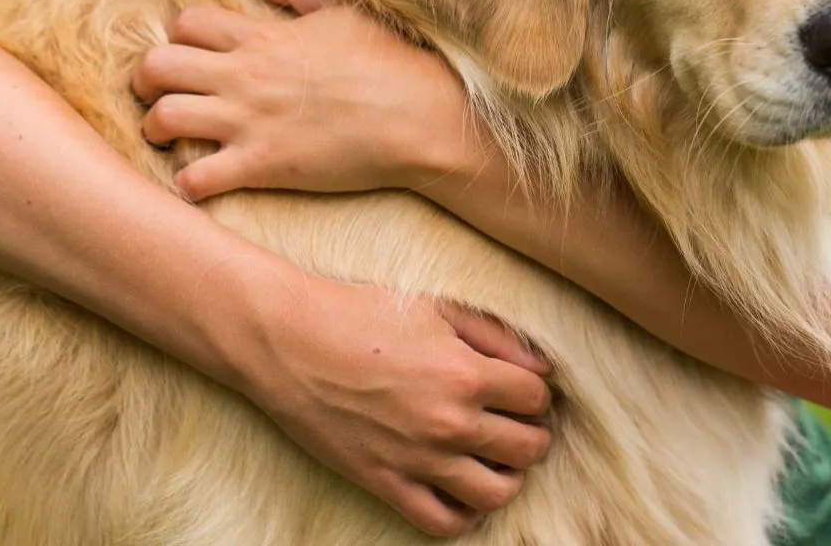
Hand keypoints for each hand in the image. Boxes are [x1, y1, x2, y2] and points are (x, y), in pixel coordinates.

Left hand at [132, 0, 484, 200]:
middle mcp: (245, 75)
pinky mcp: (262, 165)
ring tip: (169, 140)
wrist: (420, 117)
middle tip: (157, 96)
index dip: (177, 38)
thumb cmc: (389, 63)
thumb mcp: (343, 12)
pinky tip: (200, 183)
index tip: (190, 57)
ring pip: (162, 119)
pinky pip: (196, 178)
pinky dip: (187, 184)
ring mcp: (249, 121)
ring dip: (155, 131)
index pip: (185, 23)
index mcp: (263, 36)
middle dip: (145, 82)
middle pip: (156, 66)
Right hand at [218, 268, 554, 535]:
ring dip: (507, 477)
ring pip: (497, 493)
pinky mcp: (385, 483)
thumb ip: (496, 336)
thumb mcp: (436, 308)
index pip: (537, 397)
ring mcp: (418, 459)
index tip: (520, 389)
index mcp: (465, 373)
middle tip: (513, 422)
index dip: (534, 392)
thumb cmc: (360, 314)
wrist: (288, 342)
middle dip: (531, 433)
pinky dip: (464, 514)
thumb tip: (542, 368)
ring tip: (494, 458)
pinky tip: (461, 490)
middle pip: (529, 448)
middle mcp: (449, 422)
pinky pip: (444, 523)